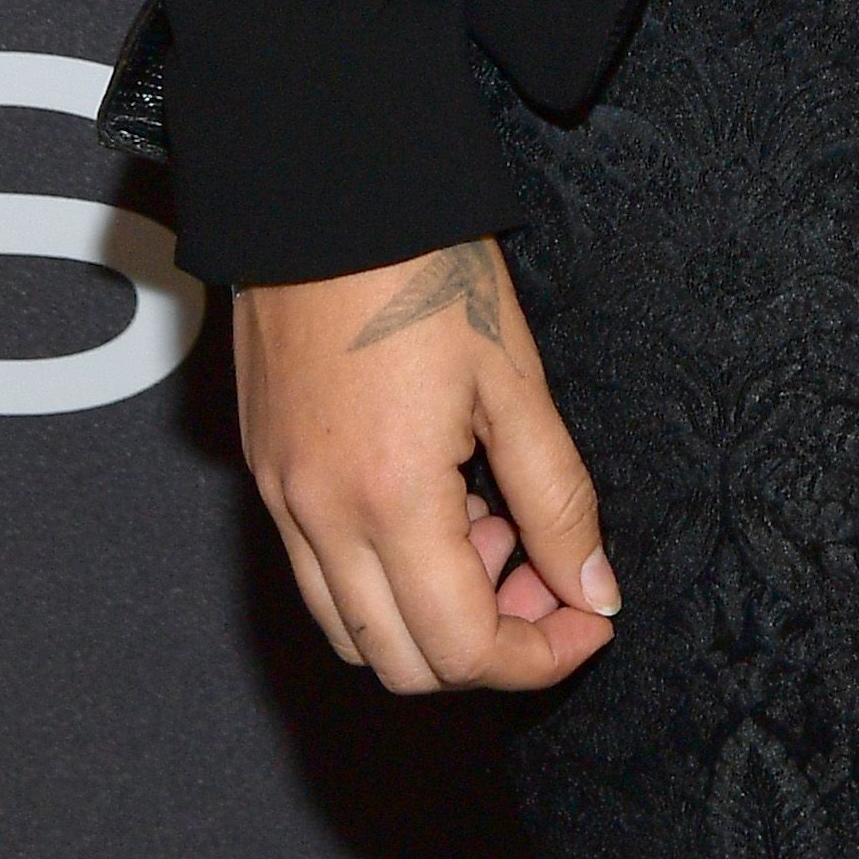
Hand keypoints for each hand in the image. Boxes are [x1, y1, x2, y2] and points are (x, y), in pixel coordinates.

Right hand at [234, 238, 618, 692]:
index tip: (589, 620)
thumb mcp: (516, 381)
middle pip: (402, 664)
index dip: (539, 656)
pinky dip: (382, 575)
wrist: (326, 193)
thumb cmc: (423, 265)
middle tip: (545, 574)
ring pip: (352, 631)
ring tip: (489, 524)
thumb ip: (559, 500)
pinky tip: (436, 500)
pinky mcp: (265, 473)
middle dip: (487, 644)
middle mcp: (319, 518)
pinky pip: (319, 574)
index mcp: (389, 500)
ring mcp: (281, 500)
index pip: (462, 650)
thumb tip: (594, 590)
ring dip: (429, 615)